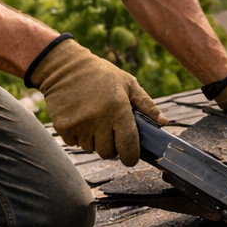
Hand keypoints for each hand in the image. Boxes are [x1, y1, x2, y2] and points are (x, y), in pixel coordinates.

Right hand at [31, 40, 163, 165]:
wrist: (64, 67)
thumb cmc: (101, 75)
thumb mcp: (127, 83)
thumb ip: (146, 104)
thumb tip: (163, 122)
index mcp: (118, 108)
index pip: (128, 144)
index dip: (131, 157)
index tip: (131, 158)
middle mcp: (99, 119)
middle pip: (108, 152)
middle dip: (112, 147)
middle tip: (110, 132)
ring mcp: (79, 124)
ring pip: (91, 149)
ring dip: (94, 141)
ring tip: (93, 122)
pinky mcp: (63, 126)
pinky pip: (75, 144)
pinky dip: (78, 137)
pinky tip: (79, 120)